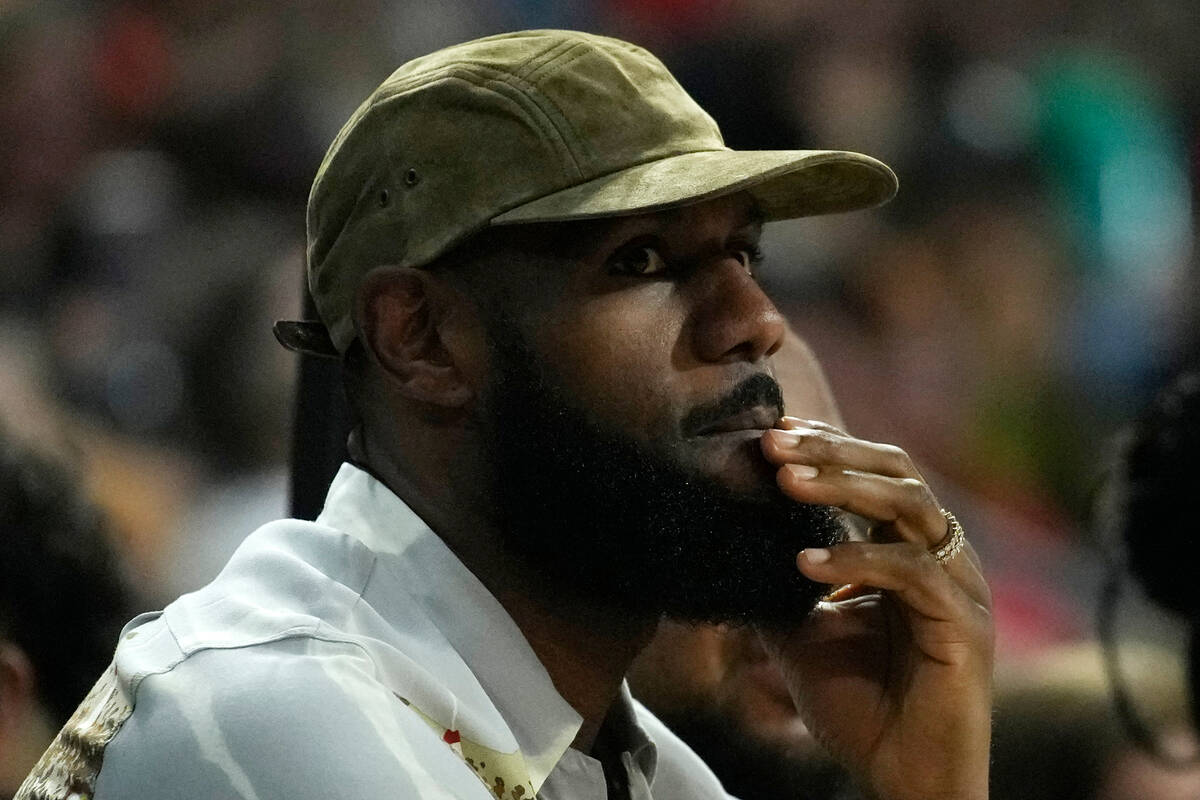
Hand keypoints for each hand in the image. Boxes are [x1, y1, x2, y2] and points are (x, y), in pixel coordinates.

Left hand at [757, 417, 993, 799]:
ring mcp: (960, 588)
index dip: (828, 447)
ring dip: (843, 487)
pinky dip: (856, 561)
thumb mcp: (801, 634)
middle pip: (897, 473)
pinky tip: (804, 564)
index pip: (877, 473)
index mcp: (912, 550)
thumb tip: (724, 544)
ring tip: (784, 481)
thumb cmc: (859, 707)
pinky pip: (911, 573)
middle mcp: (944, 558)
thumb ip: (778, 586)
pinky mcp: (964, 626)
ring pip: (909, 506)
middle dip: (831, 453)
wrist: (899, 777)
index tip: (772, 433)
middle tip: (772, 444)